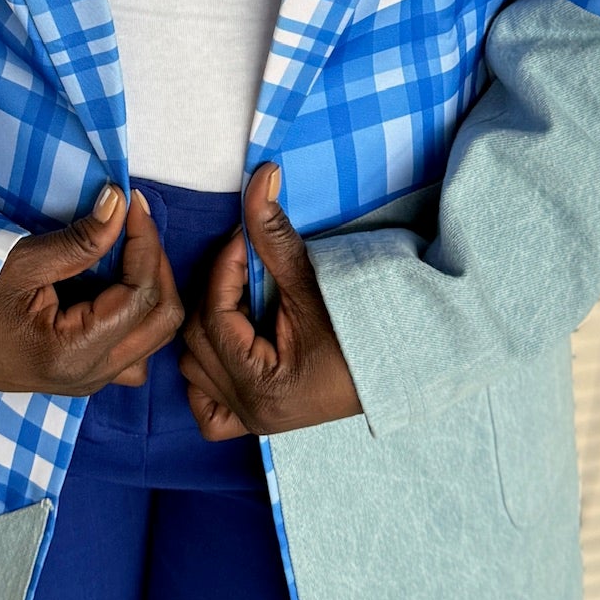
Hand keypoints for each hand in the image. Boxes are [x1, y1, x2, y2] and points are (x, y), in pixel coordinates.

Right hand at [0, 185, 183, 396]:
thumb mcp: (20, 264)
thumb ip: (79, 240)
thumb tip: (120, 202)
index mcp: (74, 353)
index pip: (139, 294)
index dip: (145, 241)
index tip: (132, 201)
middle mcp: (91, 377)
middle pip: (161, 319)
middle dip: (155, 263)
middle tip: (133, 221)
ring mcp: (89, 381)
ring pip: (154, 337)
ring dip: (152, 289)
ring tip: (130, 248)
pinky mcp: (84, 375)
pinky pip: (134, 348)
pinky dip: (140, 312)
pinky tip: (118, 282)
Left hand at [179, 163, 362, 438]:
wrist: (404, 362)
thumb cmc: (362, 325)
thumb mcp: (313, 282)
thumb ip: (275, 234)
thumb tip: (260, 177)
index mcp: (263, 386)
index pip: (216, 316)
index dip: (223, 268)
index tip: (241, 236)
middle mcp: (251, 411)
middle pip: (199, 339)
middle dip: (216, 292)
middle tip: (244, 262)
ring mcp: (252, 422)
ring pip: (195, 368)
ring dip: (209, 326)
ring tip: (243, 297)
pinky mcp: (258, 422)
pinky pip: (209, 409)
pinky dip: (208, 375)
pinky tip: (229, 344)